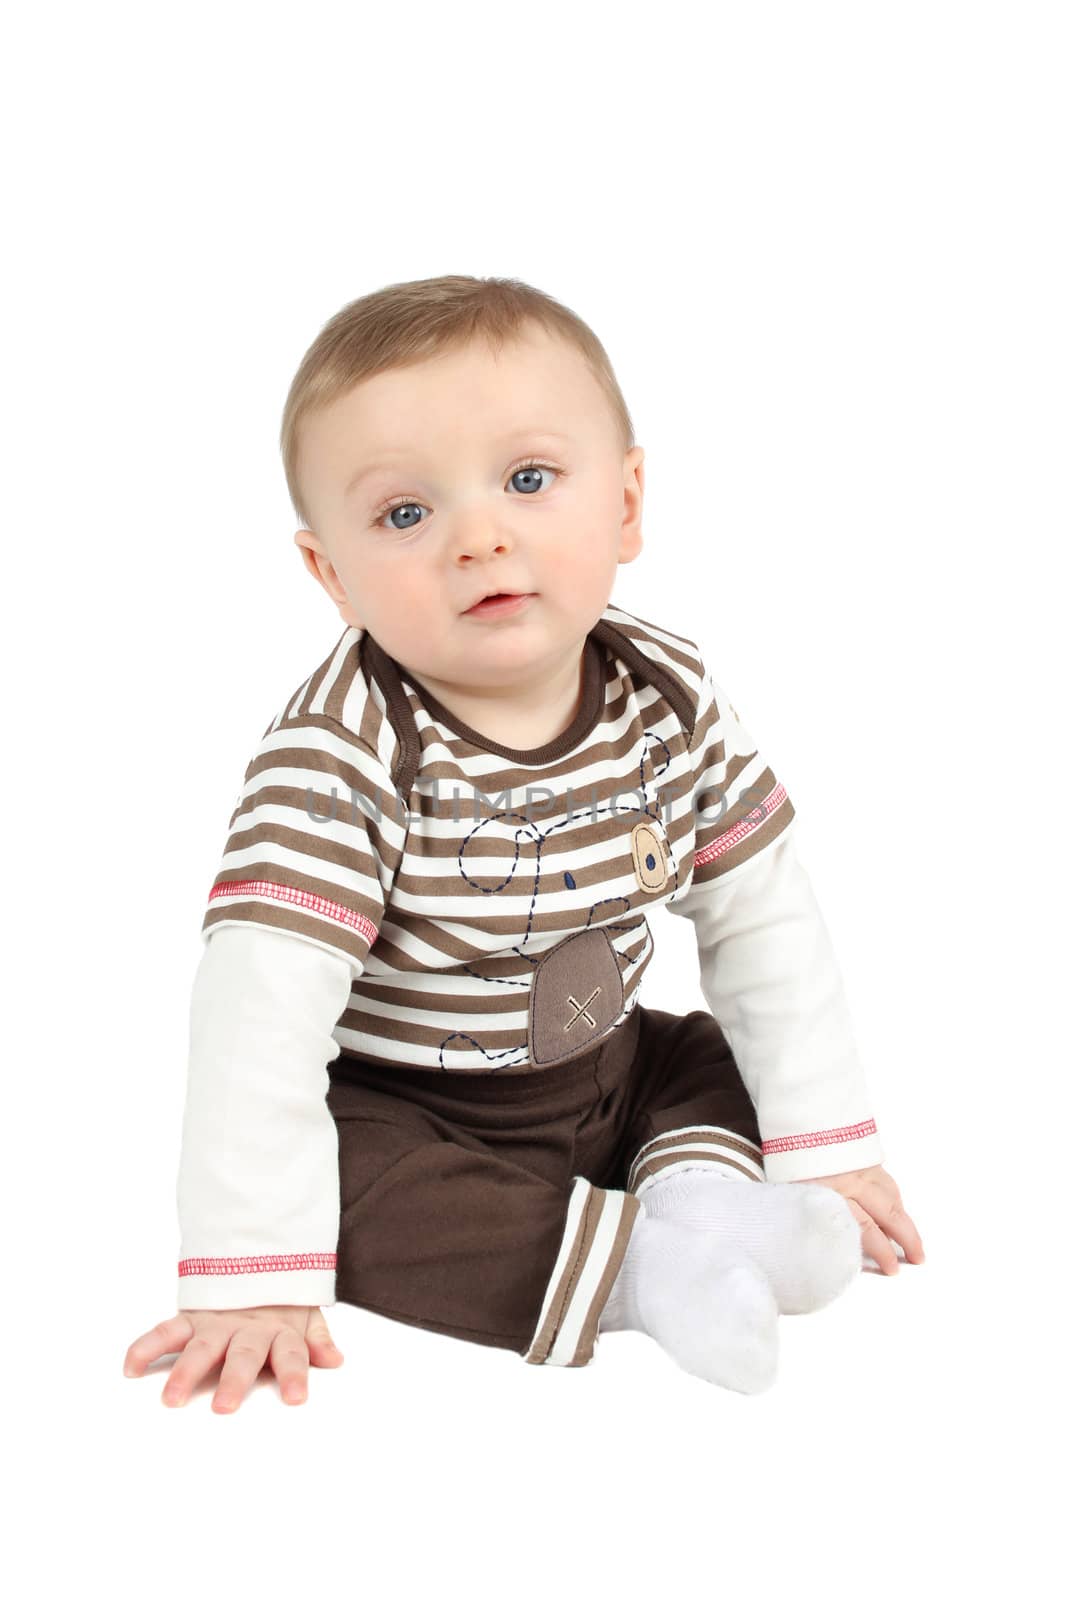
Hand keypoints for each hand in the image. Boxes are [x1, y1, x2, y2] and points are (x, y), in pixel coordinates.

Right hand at [122, 1304, 343, 1411]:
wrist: (256, 1253)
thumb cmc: (281, 1299)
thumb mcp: (306, 1315)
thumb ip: (318, 1340)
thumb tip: (335, 1360)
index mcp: (279, 1330)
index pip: (292, 1354)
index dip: (295, 1375)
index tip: (296, 1398)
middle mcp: (247, 1328)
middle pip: (243, 1355)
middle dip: (233, 1380)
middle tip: (223, 1408)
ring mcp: (217, 1323)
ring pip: (199, 1347)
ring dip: (185, 1371)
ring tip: (172, 1397)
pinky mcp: (191, 1317)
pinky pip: (166, 1331)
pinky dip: (146, 1346)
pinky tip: (131, 1366)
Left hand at [792, 1165, 924, 1276]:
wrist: (796, 1113)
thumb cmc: (786, 1158)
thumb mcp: (791, 1192)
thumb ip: (810, 1215)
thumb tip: (822, 1244)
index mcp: (832, 1193)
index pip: (865, 1228)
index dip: (881, 1251)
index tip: (892, 1268)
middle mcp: (853, 1180)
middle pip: (887, 1214)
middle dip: (907, 1239)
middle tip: (917, 1259)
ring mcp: (862, 1167)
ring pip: (891, 1196)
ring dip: (905, 1220)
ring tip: (913, 1241)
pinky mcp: (865, 1155)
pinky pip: (886, 1181)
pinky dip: (895, 1198)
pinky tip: (898, 1210)